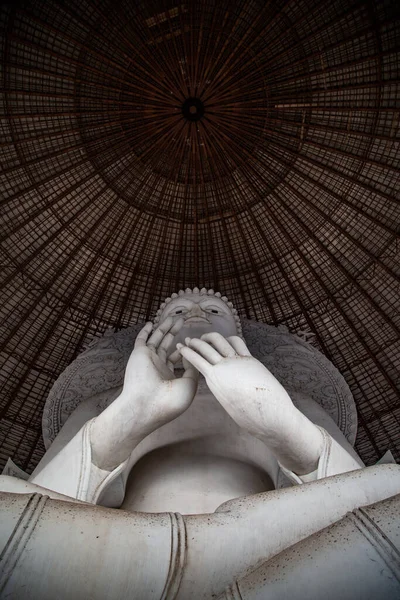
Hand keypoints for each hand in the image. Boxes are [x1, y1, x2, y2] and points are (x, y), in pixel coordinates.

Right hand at [122, 317, 198, 431]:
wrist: (147, 404)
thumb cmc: (170, 401)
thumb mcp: (190, 384)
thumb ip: (193, 367)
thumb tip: (192, 354)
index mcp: (169, 377)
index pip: (177, 359)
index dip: (186, 349)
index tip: (194, 341)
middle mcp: (158, 367)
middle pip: (167, 346)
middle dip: (175, 334)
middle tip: (183, 321)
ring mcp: (148, 360)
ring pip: (157, 340)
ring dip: (164, 328)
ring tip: (173, 317)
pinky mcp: (139, 354)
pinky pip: (141, 340)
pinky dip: (145, 331)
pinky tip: (150, 323)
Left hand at [178, 333, 322, 474]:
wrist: (271, 413)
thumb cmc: (272, 407)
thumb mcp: (263, 387)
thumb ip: (254, 382)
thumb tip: (255, 389)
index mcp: (249, 360)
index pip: (234, 342)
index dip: (224, 341)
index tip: (215, 343)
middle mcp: (237, 360)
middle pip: (218, 340)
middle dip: (205, 338)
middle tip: (195, 340)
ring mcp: (226, 367)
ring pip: (207, 346)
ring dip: (195, 343)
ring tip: (186, 343)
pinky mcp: (216, 378)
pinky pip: (199, 361)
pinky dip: (190, 355)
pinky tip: (182, 352)